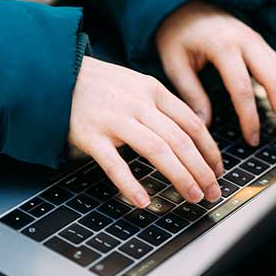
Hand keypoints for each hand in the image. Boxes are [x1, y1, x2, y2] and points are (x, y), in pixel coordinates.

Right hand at [68, 57, 223, 207]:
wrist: (58, 74)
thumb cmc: (101, 84)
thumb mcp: (137, 84)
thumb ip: (161, 104)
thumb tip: (192, 132)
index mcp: (153, 90)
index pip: (192, 123)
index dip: (209, 150)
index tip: (217, 170)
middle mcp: (138, 104)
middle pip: (180, 140)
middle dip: (201, 170)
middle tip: (212, 192)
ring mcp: (115, 120)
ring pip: (157, 150)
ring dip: (180, 176)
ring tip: (192, 196)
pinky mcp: (91, 136)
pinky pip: (115, 164)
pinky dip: (130, 184)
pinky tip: (143, 201)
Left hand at [155, 1, 275, 145]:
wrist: (187, 3)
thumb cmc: (178, 35)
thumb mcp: (174, 63)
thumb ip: (190, 93)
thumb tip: (204, 126)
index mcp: (222, 45)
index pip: (242, 88)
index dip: (249, 118)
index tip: (252, 140)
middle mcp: (247, 41)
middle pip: (275, 79)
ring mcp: (258, 41)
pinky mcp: (262, 45)